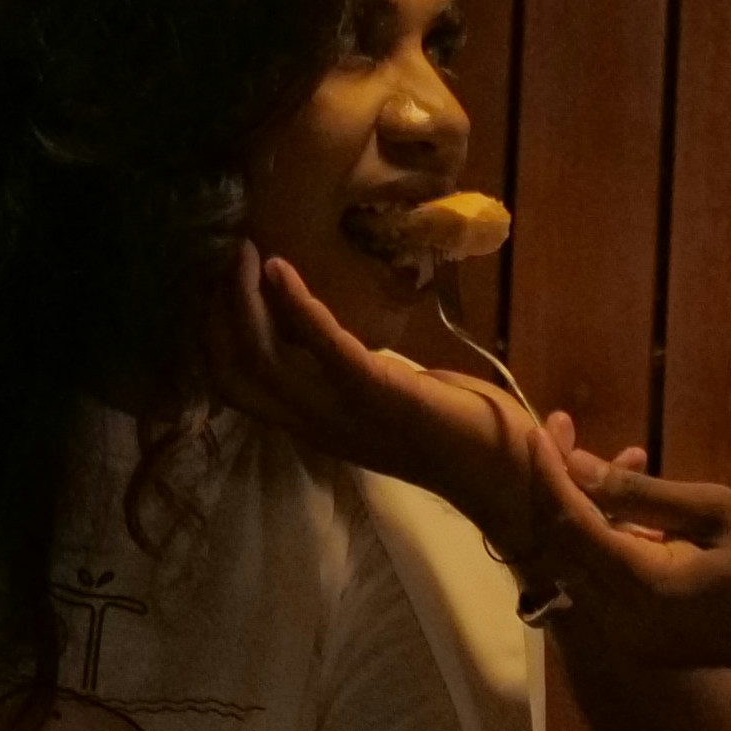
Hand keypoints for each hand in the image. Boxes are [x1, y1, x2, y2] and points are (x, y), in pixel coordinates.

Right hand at [204, 244, 574, 550]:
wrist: (514, 479)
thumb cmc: (465, 434)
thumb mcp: (394, 396)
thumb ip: (358, 374)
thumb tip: (335, 341)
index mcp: (321, 427)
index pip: (240, 389)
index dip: (216, 338)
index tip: (218, 286)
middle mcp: (319, 426)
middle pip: (235, 375)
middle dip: (217, 315)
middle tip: (222, 258)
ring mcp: (345, 414)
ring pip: (260, 362)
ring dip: (245, 301)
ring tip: (243, 251)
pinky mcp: (378, 393)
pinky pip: (321, 345)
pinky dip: (294, 302)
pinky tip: (277, 266)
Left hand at [517, 449, 730, 680]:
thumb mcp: (717, 511)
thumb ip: (641, 492)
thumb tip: (575, 465)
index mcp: (646, 588)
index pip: (574, 525)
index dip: (550, 475)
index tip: (539, 430)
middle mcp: (621, 623)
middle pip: (560, 547)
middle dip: (553, 487)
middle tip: (559, 432)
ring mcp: (624, 640)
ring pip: (572, 566)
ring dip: (575, 512)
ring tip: (599, 461)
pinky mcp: (632, 642)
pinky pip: (595, 585)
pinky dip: (598, 541)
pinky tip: (624, 507)